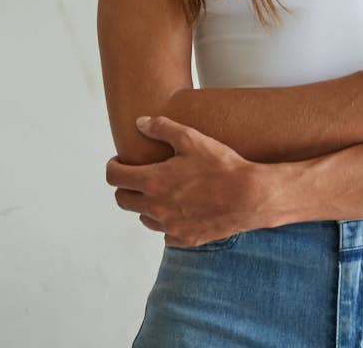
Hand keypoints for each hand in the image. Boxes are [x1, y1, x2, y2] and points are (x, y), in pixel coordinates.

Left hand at [105, 116, 282, 246]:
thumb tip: (140, 123)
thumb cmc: (221, 166)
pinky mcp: (185, 239)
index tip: (119, 161)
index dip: (113, 166)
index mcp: (153, 182)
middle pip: (122, 200)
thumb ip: (162, 128)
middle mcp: (156, 208)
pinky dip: (166, 221)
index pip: (115, 178)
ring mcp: (170, 227)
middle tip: (137, 174)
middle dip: (125, 185)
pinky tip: (180, 208)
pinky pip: (165, 233)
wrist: (249, 196)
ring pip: (143, 217)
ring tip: (161, 190)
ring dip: (145, 204)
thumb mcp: (192, 139)